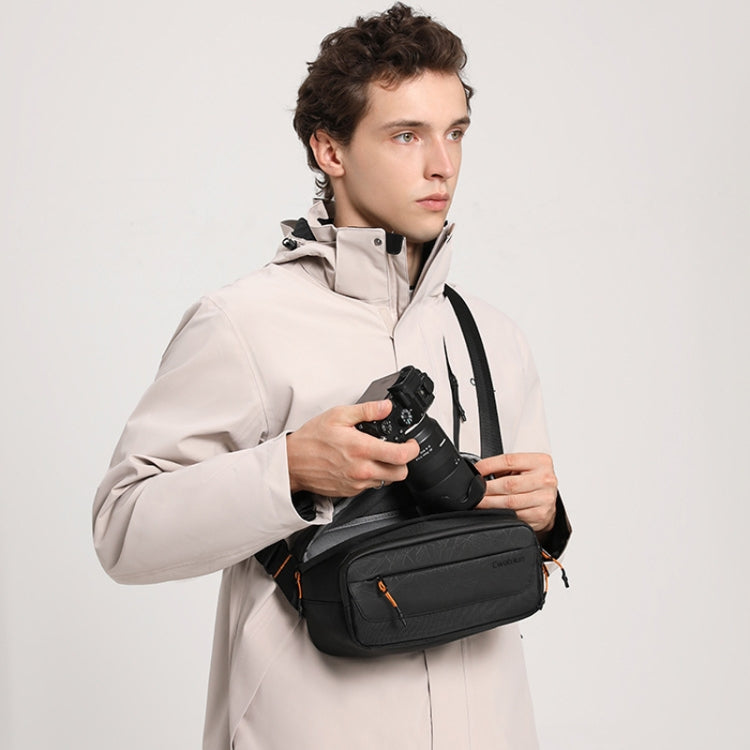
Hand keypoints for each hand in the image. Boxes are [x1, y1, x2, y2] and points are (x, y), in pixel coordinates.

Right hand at [286, 400, 419, 497]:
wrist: (292, 463)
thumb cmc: (311, 440)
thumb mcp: (338, 415)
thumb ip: (366, 410)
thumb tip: (385, 407)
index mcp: (361, 449)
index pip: (401, 456)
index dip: (412, 449)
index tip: (411, 443)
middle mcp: (362, 470)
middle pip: (400, 473)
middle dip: (403, 461)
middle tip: (396, 451)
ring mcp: (357, 483)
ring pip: (387, 481)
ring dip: (387, 470)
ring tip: (376, 457)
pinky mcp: (350, 492)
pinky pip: (371, 487)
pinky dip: (372, 477)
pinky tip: (361, 465)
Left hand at [474, 453, 556, 533]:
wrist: (549, 499)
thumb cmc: (533, 480)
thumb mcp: (523, 467)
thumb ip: (504, 466)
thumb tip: (479, 471)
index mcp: (540, 462)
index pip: (509, 461)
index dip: (489, 465)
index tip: (476, 471)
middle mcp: (545, 480)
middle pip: (508, 484)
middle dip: (487, 488)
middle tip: (474, 491)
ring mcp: (544, 499)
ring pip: (510, 502)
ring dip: (490, 503)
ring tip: (478, 502)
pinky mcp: (540, 515)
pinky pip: (515, 515)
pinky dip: (500, 514)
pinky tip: (492, 511)